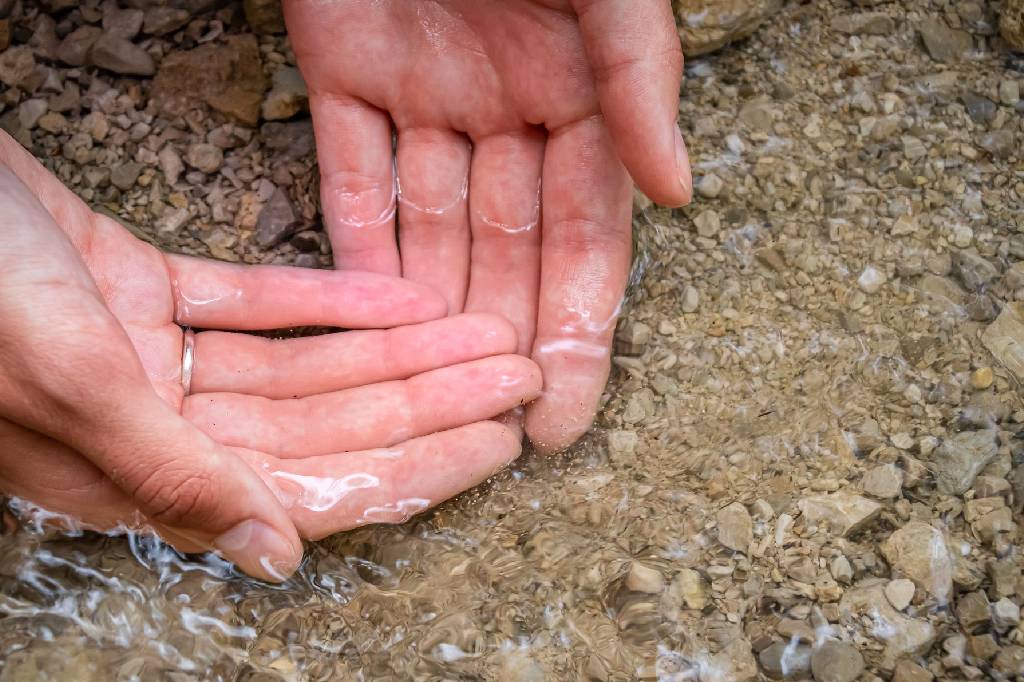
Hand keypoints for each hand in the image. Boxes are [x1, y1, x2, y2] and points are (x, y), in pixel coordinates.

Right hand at [0, 132, 540, 579]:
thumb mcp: (68, 378)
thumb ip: (172, 473)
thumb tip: (275, 555)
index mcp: (139, 470)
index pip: (313, 482)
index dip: (415, 465)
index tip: (500, 440)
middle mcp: (155, 424)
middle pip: (326, 418)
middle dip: (429, 398)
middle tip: (518, 374)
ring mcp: (150, 357)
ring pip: (306, 362)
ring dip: (396, 345)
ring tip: (481, 330)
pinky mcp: (142, 292)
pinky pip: (257, 303)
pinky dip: (325, 297)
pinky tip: (397, 293)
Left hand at [284, 0, 689, 451]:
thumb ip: (639, 80)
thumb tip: (679, 195)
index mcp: (580, 90)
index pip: (587, 234)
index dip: (581, 325)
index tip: (572, 410)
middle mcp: (507, 106)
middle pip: (510, 248)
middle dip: (509, 338)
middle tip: (509, 427)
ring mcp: (425, 93)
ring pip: (432, 226)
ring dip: (435, 308)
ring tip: (435, 392)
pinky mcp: (344, 71)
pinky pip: (351, 174)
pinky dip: (359, 241)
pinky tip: (371, 316)